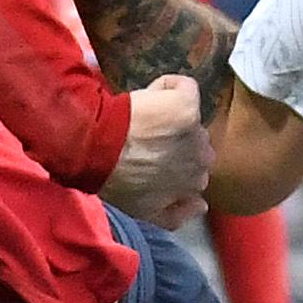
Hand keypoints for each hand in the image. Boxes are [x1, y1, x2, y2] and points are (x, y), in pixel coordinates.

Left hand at [102, 73, 213, 223]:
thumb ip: (177, 215)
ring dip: (173, 115)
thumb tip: (202, 205)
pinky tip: (154, 93)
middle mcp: (203, 159)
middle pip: (198, 144)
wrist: (100, 148)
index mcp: (195, 184)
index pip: (197, 171)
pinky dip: (171, 87)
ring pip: (191, 118)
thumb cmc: (118, 180)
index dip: (176, 162)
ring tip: (147, 117)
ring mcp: (196, 131)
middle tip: (150, 138)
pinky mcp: (187, 105)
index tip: (156, 157)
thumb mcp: (147, 211)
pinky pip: (186, 88)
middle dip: (179, 140)